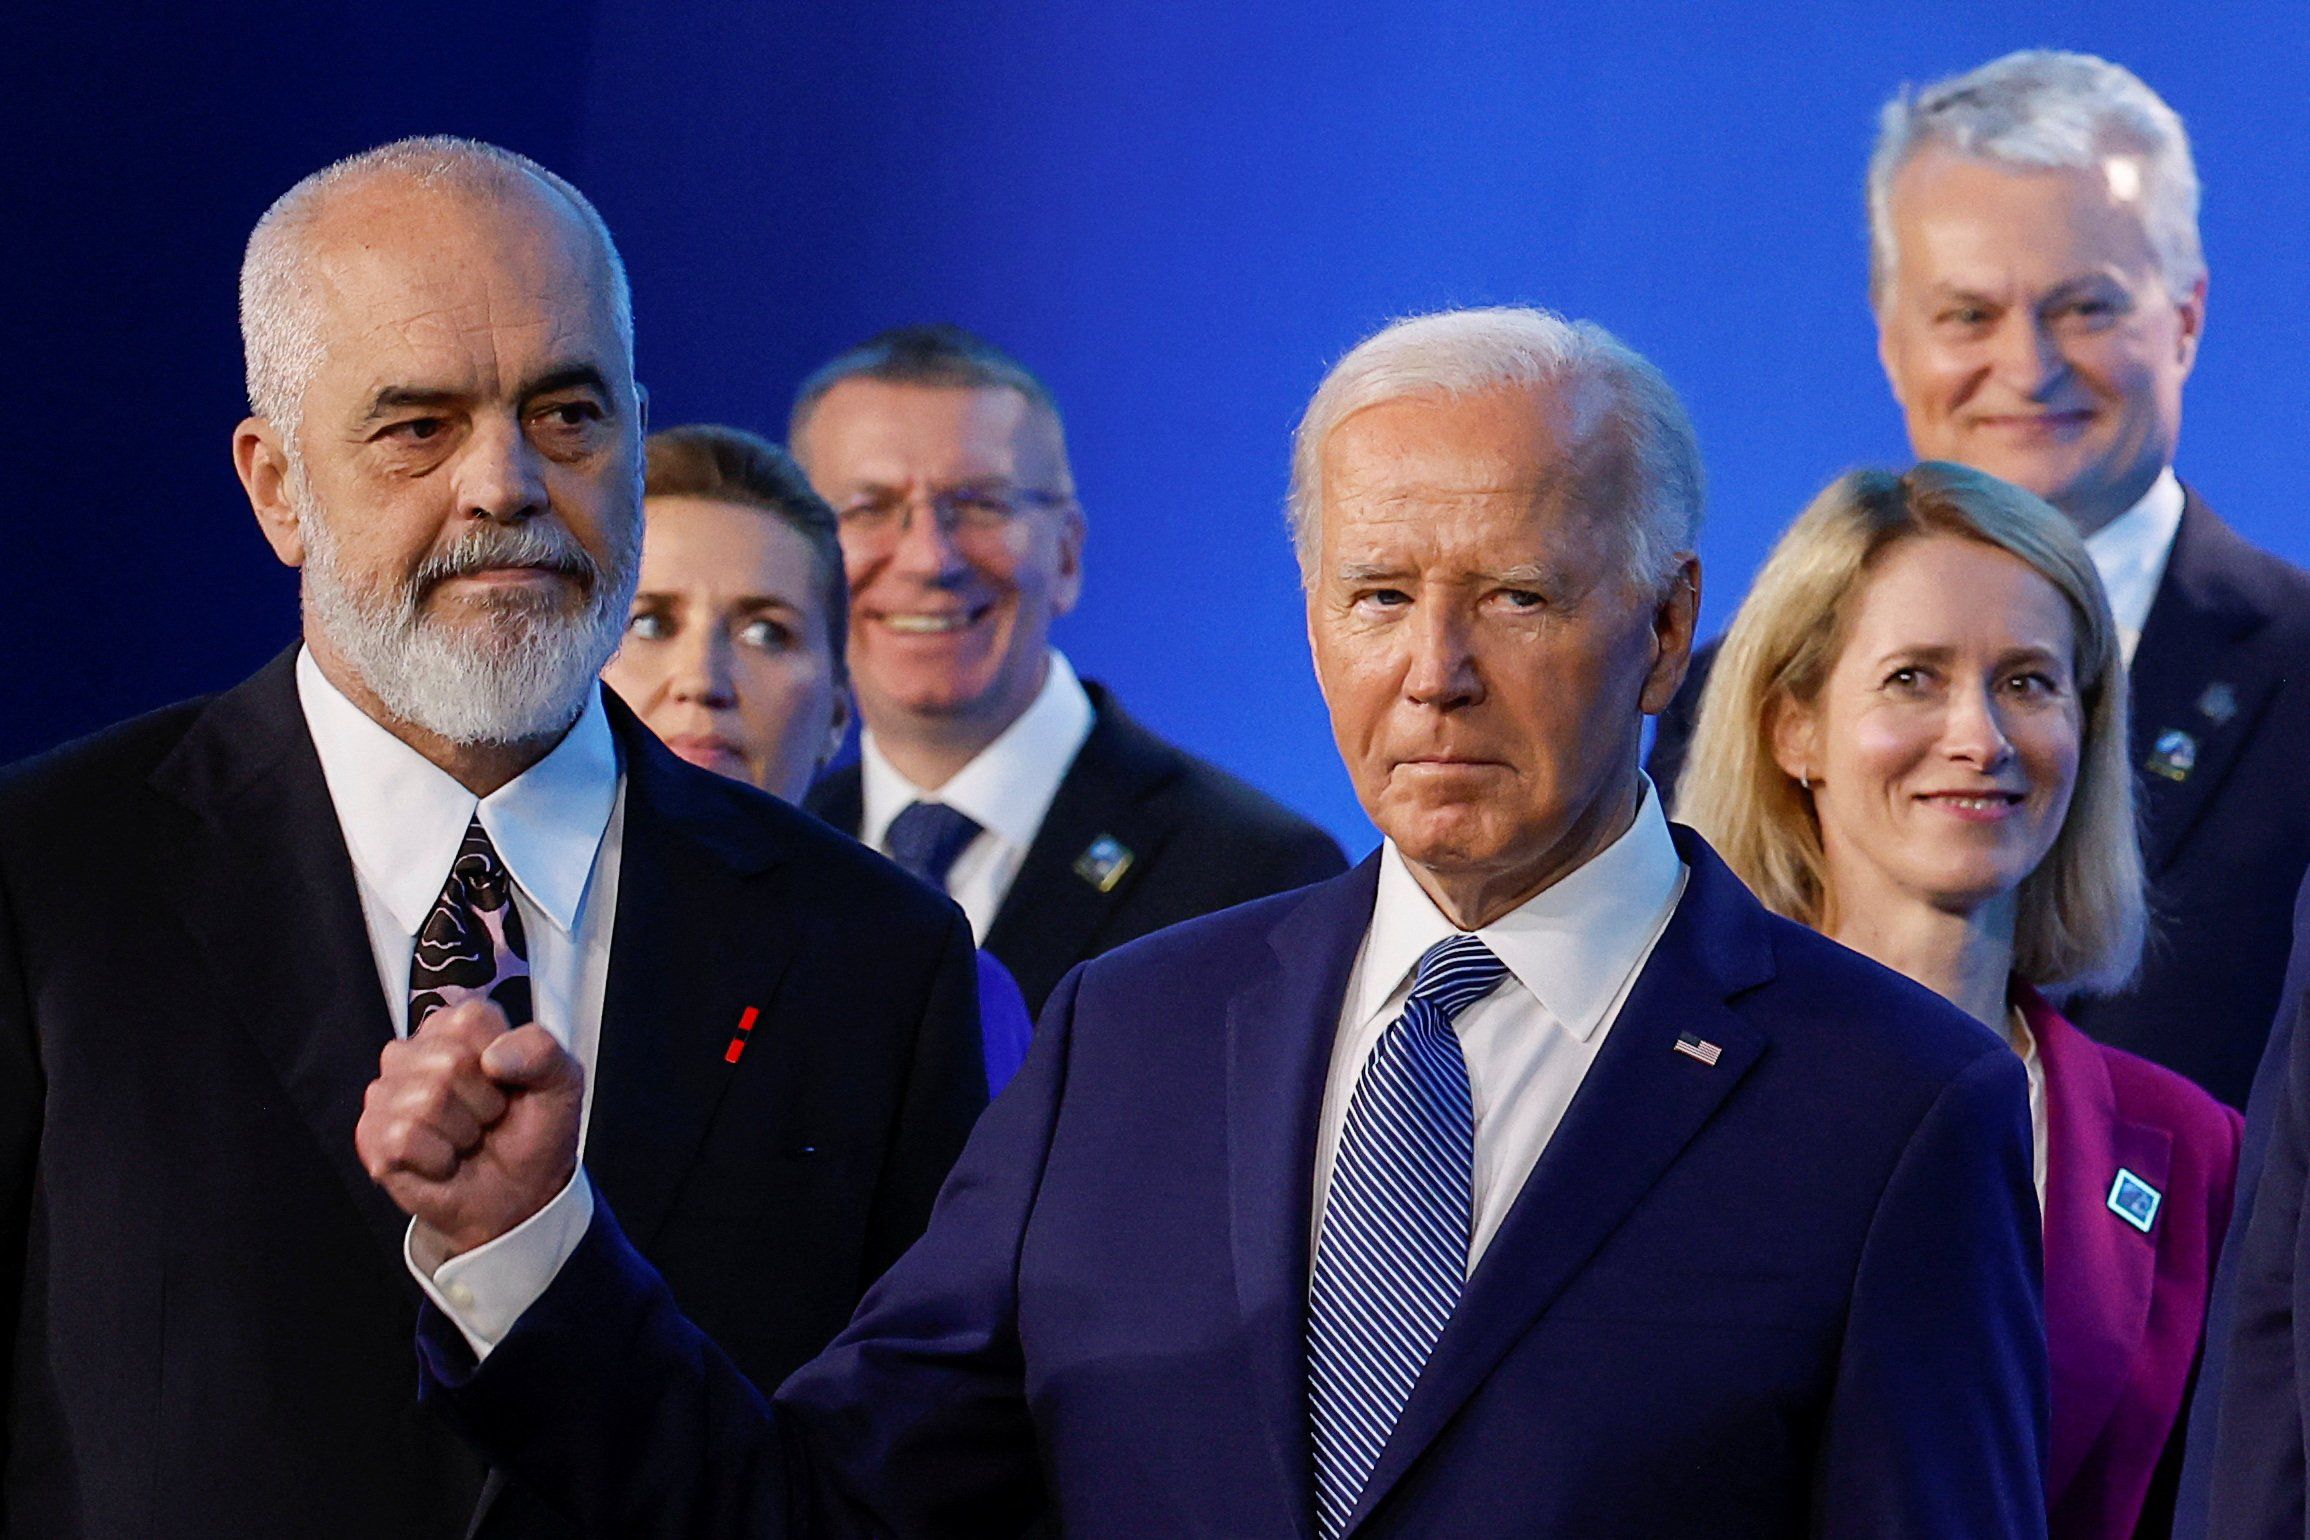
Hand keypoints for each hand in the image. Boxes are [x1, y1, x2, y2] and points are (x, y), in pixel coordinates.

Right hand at [355, 999, 583, 1257]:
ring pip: (426, 1100)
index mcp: (458, 1026)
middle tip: (489, 1119)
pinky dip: (439, 1159)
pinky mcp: (371, 1135)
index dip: (503, 1059)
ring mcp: (386, 1093)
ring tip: (468, 1139)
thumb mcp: (561, 1082)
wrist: (519, 1194)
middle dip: (485, 1103)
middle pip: (449, 1062)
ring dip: (463, 1133)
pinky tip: (445, 1162)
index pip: (471, 1019)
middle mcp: (414, 1051)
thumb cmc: (533, 1132)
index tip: (509, 1084)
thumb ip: (541, 1051)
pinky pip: (403, 1138)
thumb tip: (492, 1058)